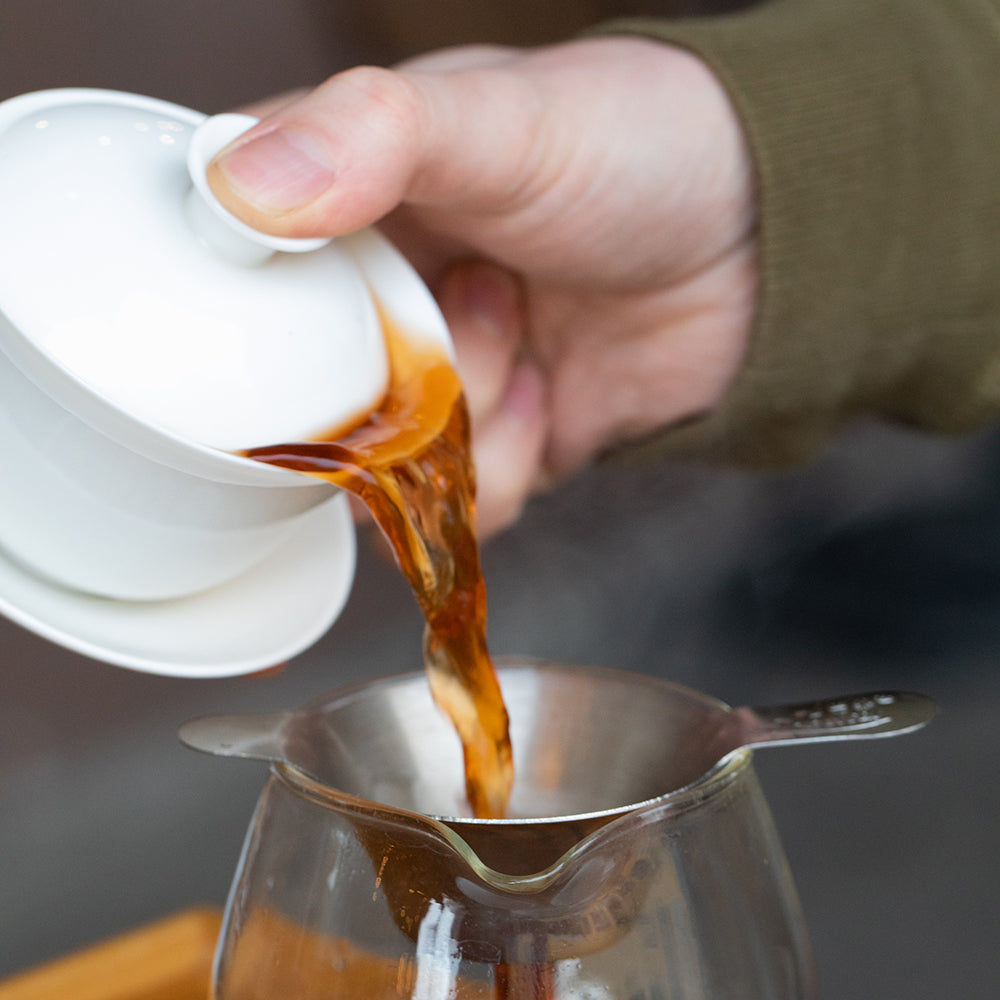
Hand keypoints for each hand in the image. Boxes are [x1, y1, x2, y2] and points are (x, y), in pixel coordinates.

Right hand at [209, 37, 757, 535]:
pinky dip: (507, 466)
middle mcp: (369, 303)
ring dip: (465, 416)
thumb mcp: (501, 120)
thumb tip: (238, 190)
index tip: (316, 315)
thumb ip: (372, 136)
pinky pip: (452, 508)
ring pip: (380, 469)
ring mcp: (427, 383)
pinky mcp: (485, 447)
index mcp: (336, 206)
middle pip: (306, 397)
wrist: (756, 245)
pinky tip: (548, 392)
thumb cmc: (633, 149)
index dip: (251, 319)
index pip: (229, 277)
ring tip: (525, 326)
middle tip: (478, 291)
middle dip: (397, 373)